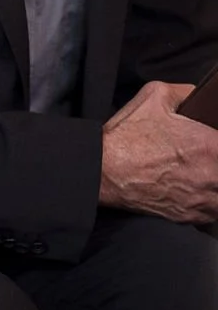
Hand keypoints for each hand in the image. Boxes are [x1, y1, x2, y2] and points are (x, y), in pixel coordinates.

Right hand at [100, 81, 217, 221]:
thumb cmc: (127, 137)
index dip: (217, 144)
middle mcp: (214, 176)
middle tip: (205, 158)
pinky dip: (209, 202)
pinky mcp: (193, 217)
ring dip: (215, 184)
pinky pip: (215, 212)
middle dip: (216, 162)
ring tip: (202, 175)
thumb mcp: (153, 96)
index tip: (212, 143)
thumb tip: (196, 95)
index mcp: (211, 146)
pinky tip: (195, 190)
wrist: (102, 172)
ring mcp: (205, 200)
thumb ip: (185, 92)